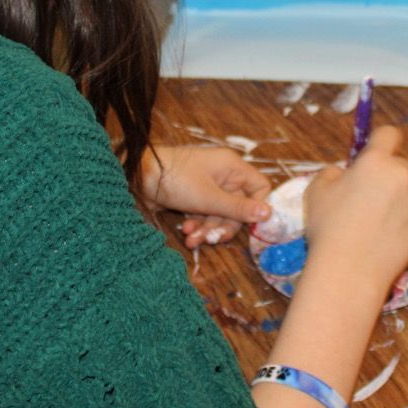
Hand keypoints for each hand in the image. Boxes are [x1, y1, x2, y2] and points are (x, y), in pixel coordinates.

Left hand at [140, 145, 271, 248]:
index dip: (256, 208)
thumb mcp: (209, 198)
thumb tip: (269, 214)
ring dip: (207, 229)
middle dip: (222, 226)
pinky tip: (185, 232)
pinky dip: (197, 225)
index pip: (259, 188)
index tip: (248, 226)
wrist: (138, 177)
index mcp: (232, 168)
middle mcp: (224, 176)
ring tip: (190, 239)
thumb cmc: (176, 180)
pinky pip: (205, 214)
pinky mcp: (194, 196)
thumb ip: (238, 209)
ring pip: (219, 214)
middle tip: (208, 239)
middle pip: (238, 208)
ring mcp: (208, 186)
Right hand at [302, 125, 407, 293]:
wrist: (349, 270)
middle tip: (362, 199)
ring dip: (393, 201)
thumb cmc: (328, 226)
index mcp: (375, 162)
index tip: (372, 153)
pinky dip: (401, 223)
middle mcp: (401, 177)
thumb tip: (345, 175)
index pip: (388, 134)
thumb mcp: (316, 190)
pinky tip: (382, 239)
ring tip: (371, 226)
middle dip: (383, 177)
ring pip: (405, 193)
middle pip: (396, 167)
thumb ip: (333, 173)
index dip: (380, 141)